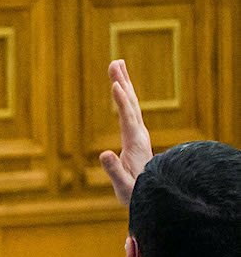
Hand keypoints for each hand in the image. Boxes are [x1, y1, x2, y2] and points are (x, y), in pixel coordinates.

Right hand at [99, 57, 153, 204]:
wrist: (153, 194)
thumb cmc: (136, 192)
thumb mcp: (124, 186)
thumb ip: (114, 171)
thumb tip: (103, 153)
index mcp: (135, 144)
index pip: (128, 118)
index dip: (122, 102)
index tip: (116, 85)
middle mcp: (139, 134)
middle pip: (131, 104)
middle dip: (123, 82)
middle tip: (115, 62)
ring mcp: (138, 133)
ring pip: (131, 104)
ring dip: (124, 84)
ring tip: (116, 65)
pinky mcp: (135, 135)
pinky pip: (128, 110)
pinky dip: (123, 96)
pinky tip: (119, 87)